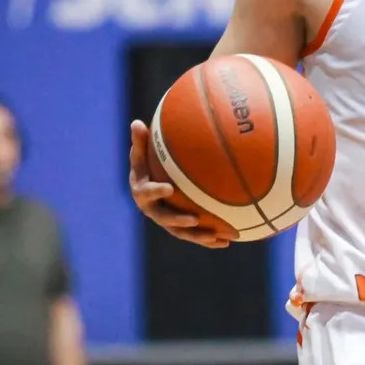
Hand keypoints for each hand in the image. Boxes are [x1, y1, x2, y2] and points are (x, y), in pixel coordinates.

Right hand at [128, 120, 236, 247]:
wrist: (148, 187)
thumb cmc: (146, 166)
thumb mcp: (140, 154)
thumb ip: (139, 142)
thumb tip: (136, 122)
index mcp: (142, 192)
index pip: (147, 193)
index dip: (156, 192)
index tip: (168, 188)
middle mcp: (153, 210)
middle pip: (165, 219)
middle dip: (179, 221)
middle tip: (193, 220)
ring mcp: (166, 221)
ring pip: (182, 233)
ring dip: (199, 237)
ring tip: (217, 238)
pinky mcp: (179, 228)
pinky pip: (194, 235)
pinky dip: (210, 240)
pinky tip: (228, 241)